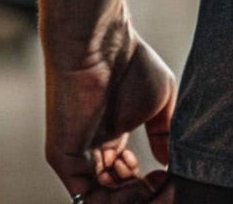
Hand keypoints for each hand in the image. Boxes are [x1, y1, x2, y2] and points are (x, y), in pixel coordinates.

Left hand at [43, 21, 176, 201]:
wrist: (102, 44)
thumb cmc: (131, 63)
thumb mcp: (159, 103)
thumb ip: (164, 135)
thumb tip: (168, 163)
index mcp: (113, 137)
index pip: (127, 177)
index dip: (149, 184)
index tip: (168, 175)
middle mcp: (93, 150)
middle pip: (115, 193)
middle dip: (142, 194)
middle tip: (160, 182)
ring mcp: (77, 156)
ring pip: (101, 198)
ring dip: (129, 197)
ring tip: (148, 180)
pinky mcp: (64, 158)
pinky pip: (85, 195)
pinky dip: (112, 198)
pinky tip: (134, 180)